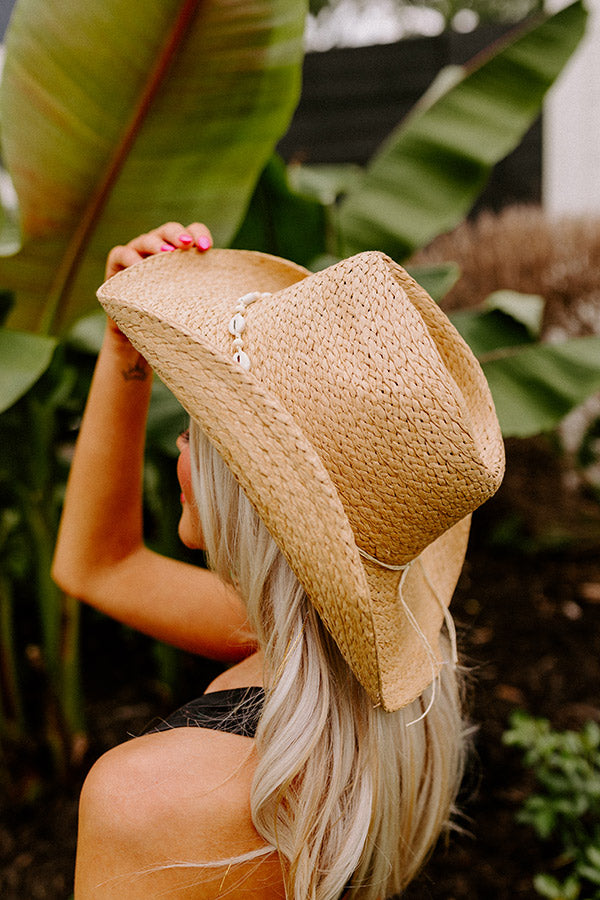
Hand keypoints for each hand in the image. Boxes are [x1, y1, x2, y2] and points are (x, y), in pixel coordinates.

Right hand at [103, 222, 212, 340]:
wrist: (140, 339)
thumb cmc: (172, 319)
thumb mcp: (193, 303)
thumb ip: (208, 289)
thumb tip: (243, 292)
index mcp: (180, 253)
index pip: (192, 232)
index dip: (199, 234)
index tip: (207, 248)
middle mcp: (158, 249)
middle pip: (169, 231)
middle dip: (178, 234)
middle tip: (187, 244)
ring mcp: (136, 255)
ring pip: (146, 239)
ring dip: (156, 244)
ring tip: (166, 253)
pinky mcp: (116, 267)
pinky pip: (120, 254)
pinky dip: (129, 257)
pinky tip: (139, 265)